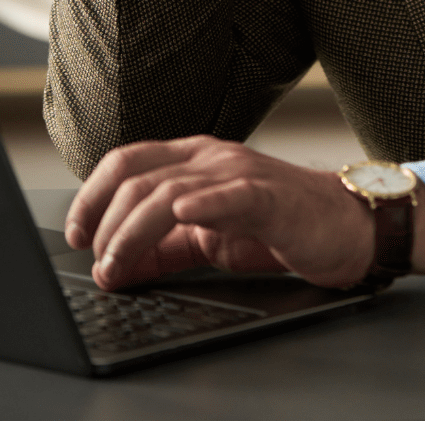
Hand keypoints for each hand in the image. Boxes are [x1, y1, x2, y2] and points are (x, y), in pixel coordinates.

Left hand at [64, 135, 424, 290]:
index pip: (127, 162)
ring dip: (133, 231)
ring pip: (169, 190)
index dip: (91, 197)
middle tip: (99, 263)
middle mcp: (213, 157)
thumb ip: (164, 247)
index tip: (77, 236)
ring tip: (119, 264)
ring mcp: (240, 173)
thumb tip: (115, 266)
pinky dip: (201, 203)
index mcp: (196, 159)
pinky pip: (230, 194)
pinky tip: (184, 215)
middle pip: (137, 177)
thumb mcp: (209, 240)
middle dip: (105, 223)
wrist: (348, 226)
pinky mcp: (268, 196)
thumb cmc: (283, 225)